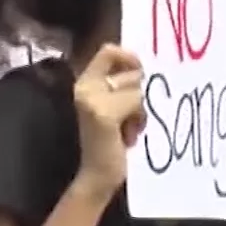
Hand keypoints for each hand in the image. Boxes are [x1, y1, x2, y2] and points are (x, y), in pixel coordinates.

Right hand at [72, 43, 143, 196]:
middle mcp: (84, 86)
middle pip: (131, 72)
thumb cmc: (110, 142)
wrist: (98, 174)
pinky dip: (139, 121)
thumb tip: (141, 68)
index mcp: (84, 82)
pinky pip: (136, 103)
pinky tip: (129, 137)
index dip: (129, 57)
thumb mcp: (114, 107)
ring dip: (140, 111)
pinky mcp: (103, 114)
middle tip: (130, 119)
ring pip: (136, 89)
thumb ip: (119, 86)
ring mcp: (91, 99)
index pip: (108, 50)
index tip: (140, 72)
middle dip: (138, 95)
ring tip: (128, 129)